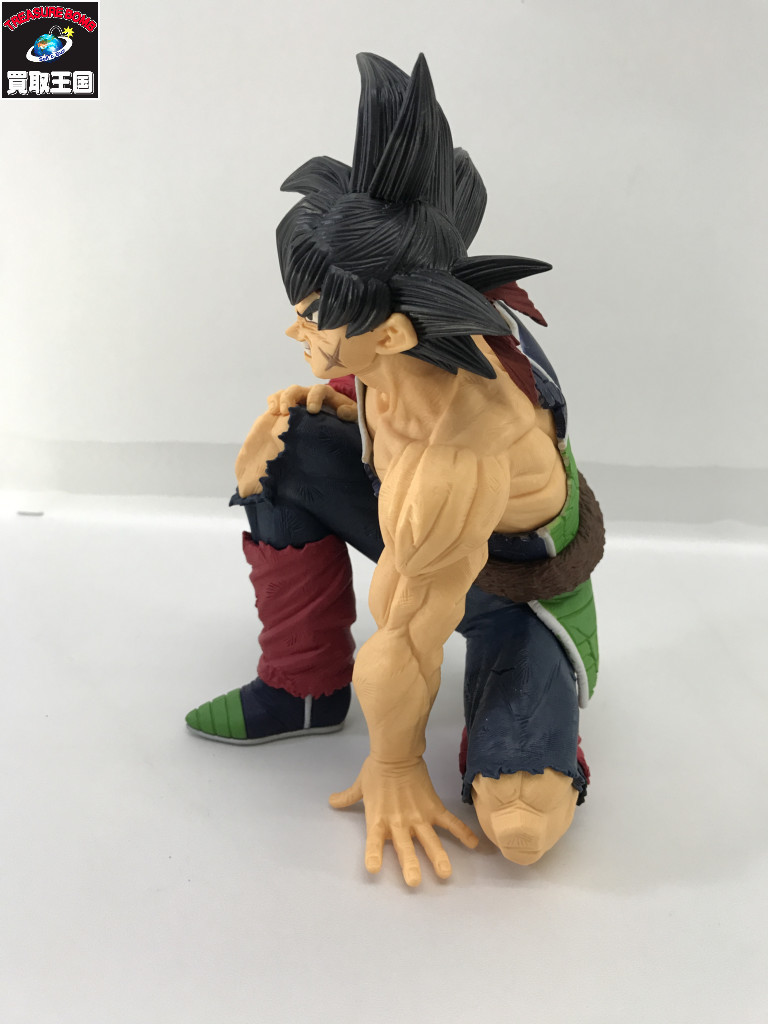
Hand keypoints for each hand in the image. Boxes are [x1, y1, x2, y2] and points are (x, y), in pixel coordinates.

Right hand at [267, 384, 356, 420]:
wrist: (333, 431)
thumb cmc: (343, 422)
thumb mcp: (352, 417)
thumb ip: (351, 414)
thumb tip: (342, 412)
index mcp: (325, 395)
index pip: (319, 390)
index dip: (314, 397)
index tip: (312, 411)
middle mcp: (307, 395)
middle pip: (296, 389)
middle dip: (290, 397)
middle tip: (287, 411)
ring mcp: (295, 400)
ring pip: (284, 394)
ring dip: (279, 400)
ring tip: (277, 412)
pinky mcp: (284, 408)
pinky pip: (275, 400)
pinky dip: (272, 403)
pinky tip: (272, 412)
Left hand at [329, 756, 478, 885]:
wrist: (397, 752)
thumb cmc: (376, 769)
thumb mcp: (360, 785)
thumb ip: (347, 797)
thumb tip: (331, 801)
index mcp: (378, 819)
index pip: (373, 842)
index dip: (373, 855)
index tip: (373, 870)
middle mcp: (399, 822)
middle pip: (405, 847)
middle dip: (410, 865)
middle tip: (413, 883)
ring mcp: (418, 816)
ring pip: (429, 840)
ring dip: (437, 857)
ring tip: (445, 873)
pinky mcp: (433, 808)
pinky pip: (450, 823)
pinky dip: (463, 833)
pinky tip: (475, 844)